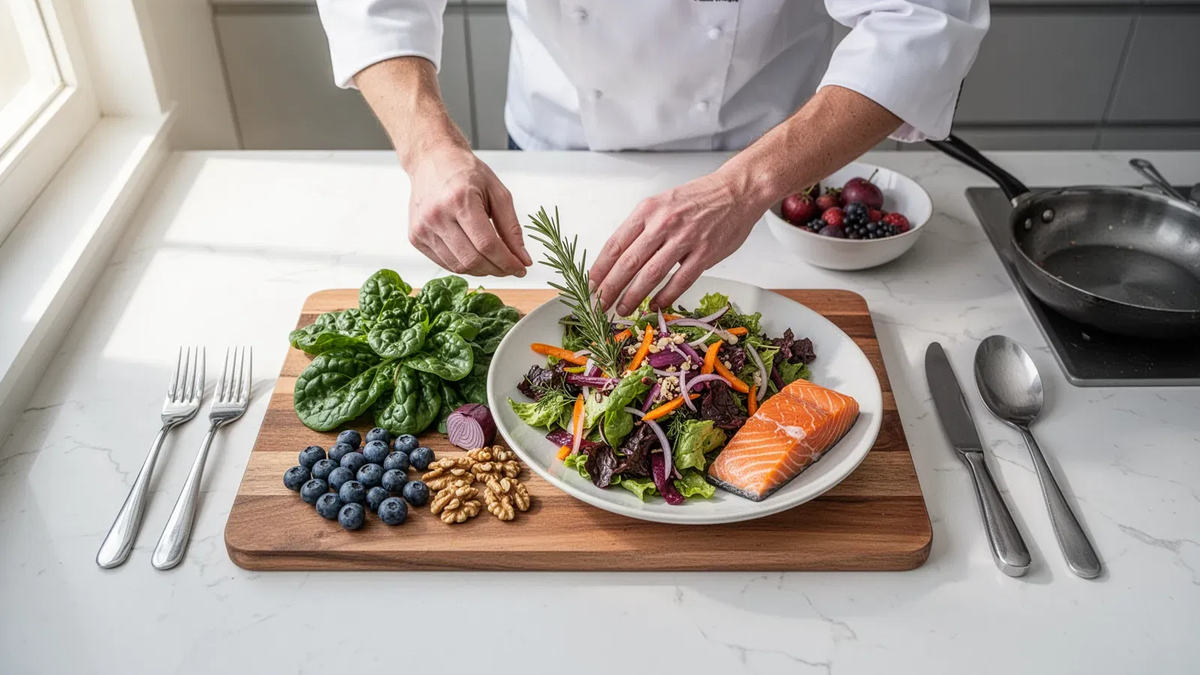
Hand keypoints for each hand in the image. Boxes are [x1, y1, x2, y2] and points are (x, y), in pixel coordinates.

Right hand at [407, 141, 531, 276]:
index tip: (521, 268)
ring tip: (494, 262)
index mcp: (459, 200)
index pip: (487, 245)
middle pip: (472, 260)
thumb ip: (511, 227)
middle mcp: (437, 216)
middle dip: (497, 269)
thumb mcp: (497, 192)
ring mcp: (423, 229)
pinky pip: (444, 263)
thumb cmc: (465, 172)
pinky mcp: (415, 237)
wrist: (431, 160)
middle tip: (510, 267)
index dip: (507, 262)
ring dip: (481, 270)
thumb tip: (523, 259)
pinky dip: (464, 265)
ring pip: (458, 266)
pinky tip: (475, 256)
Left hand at [590, 170, 768, 315]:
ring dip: (633, 296)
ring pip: (651, 274)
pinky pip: (680, 281)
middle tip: (599, 306)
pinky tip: (654, 306)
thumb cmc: (699, 199)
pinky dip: (665, 297)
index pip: (615, 244)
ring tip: (622, 310)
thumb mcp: (662, 203)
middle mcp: (663, 223)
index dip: (600, 268)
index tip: (590, 285)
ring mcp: (685, 239)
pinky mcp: (705, 253)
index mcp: (648, 210)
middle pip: (628, 262)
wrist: (736, 191)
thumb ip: (643, 227)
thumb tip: (620, 257)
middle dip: (610, 288)